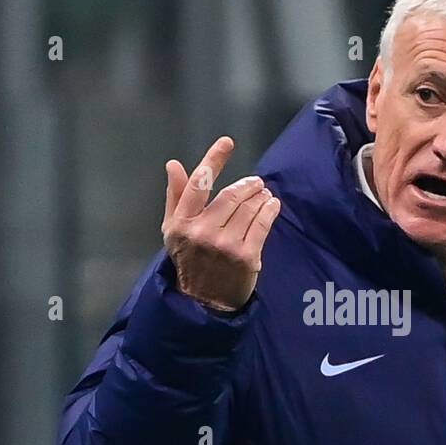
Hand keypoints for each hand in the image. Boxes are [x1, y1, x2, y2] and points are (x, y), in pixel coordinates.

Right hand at [161, 136, 280, 310]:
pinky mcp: (247, 257)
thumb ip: (176, 196)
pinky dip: (270, 210)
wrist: (203, 302)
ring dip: (261, 196)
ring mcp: (226, 245)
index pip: (199, 184)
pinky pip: (262, 225)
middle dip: (248, 185)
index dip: (214, 159)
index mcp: (182, 223)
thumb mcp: (173, 230)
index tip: (227, 142)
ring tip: (264, 194)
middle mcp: (203, 232)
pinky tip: (272, 205)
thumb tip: (173, 164)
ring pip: (249, 209)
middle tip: (256, 183)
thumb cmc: (189, 260)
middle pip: (231, 195)